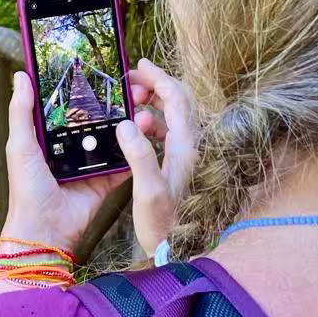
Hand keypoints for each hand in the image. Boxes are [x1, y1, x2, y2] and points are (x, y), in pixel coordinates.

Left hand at [1, 69, 125, 256]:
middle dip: (112, 104)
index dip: (82, 90)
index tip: (99, 68)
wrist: (46, 230)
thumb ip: (22, 112)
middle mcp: (71, 148)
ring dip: (128, 123)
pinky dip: (134, 150)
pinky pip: (124, 162)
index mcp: (49, 139)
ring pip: (113, 137)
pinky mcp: (106, 180)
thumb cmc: (27, 190)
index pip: (68, 108)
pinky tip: (147, 131)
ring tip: (142, 104)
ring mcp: (91, 164)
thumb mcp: (20, 146)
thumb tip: (21, 75)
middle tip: (130, 85)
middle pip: (95, 120)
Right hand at [114, 58, 197, 256]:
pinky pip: (167, 132)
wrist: (178, 250)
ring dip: (153, 103)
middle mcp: (190, 147)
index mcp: (186, 147)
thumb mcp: (148, 191)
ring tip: (130, 100)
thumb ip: (139, 156)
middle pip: (178, 102)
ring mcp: (186, 156)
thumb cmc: (164, 225)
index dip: (159, 78)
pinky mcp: (180, 166)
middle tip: (130, 80)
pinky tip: (136, 129)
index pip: (176, 99)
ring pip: (172, 116)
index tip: (138, 65)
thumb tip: (126, 124)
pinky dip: (152, 121)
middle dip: (155, 85)